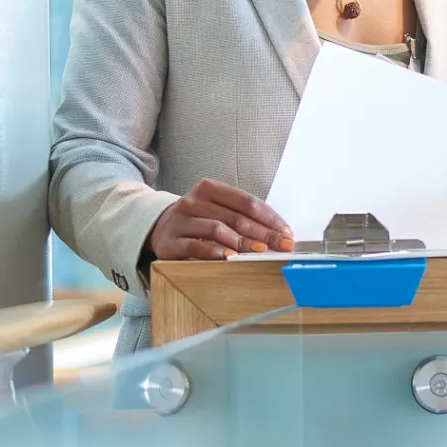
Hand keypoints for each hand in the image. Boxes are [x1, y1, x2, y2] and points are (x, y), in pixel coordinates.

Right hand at [148, 179, 293, 260]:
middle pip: (235, 217)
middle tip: (282, 245)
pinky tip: (229, 257)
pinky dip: (214, 251)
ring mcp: (181, 220)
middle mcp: (194, 201)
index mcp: (210, 188)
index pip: (246, 202)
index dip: (269, 218)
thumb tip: (278, 234)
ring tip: (260, 251)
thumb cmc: (198, 218)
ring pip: (217, 229)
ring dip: (242, 242)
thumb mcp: (217, 209)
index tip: (287, 232)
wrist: (159, 227)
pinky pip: (195, 246)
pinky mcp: (171, 242)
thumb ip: (242, 217)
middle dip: (263, 233)